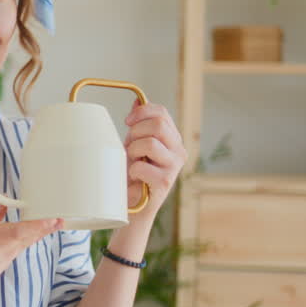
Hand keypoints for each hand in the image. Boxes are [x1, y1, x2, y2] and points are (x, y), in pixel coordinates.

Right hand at [0, 205, 61, 300]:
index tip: (56, 220)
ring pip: (18, 250)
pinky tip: (2, 242)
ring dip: (22, 238)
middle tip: (53, 221)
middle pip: (25, 241)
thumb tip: (4, 209)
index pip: (22, 231)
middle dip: (38, 230)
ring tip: (24, 228)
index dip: (42, 226)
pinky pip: (8, 258)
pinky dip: (11, 248)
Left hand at [121, 101, 186, 229]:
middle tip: (129, 145)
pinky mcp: (165, 181)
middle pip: (158, 124)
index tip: (127, 121)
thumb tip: (138, 100)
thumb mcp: (135, 145)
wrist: (132, 206)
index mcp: (173, 139)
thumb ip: (140, 124)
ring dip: (133, 151)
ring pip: (150, 143)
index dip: (141, 112)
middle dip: (136, 131)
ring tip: (132, 162)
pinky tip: (135, 178)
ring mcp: (174, 166)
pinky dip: (132, 169)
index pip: (161, 113)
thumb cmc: (134, 174)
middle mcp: (178, 150)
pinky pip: (142, 165)